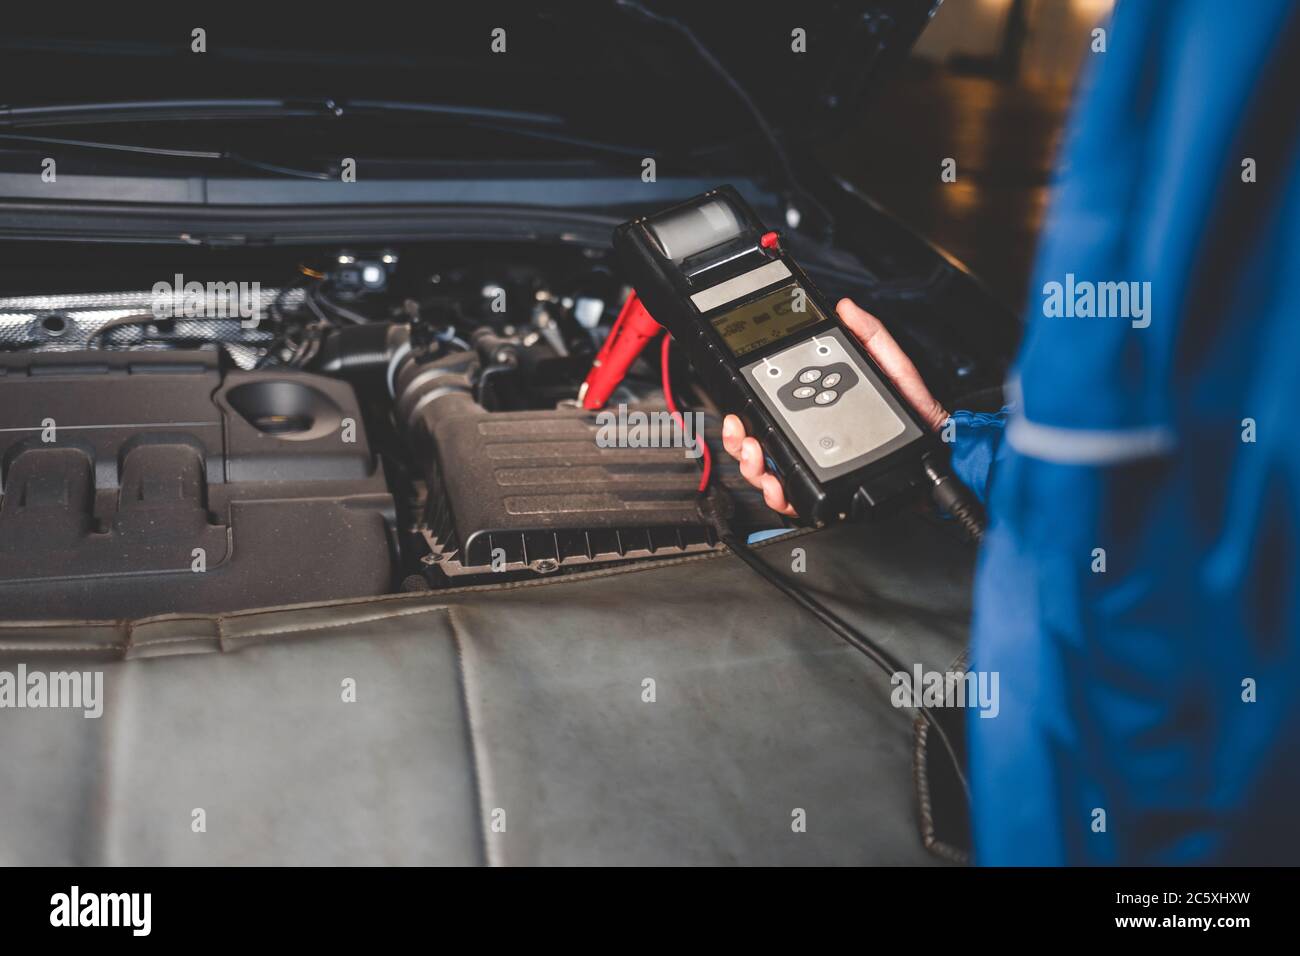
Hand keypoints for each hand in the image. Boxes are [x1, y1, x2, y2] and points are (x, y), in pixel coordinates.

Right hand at [720, 298, 948, 516]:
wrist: (943, 452)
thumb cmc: (919, 414)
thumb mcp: (893, 368)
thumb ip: (871, 337)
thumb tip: (847, 309)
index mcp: (820, 409)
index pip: (772, 408)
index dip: (748, 405)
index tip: (739, 398)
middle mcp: (813, 441)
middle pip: (758, 443)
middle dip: (738, 439)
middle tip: (741, 431)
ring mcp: (818, 469)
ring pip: (767, 473)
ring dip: (752, 465)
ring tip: (756, 454)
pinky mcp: (828, 494)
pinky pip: (794, 499)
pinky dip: (779, 494)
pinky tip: (780, 484)